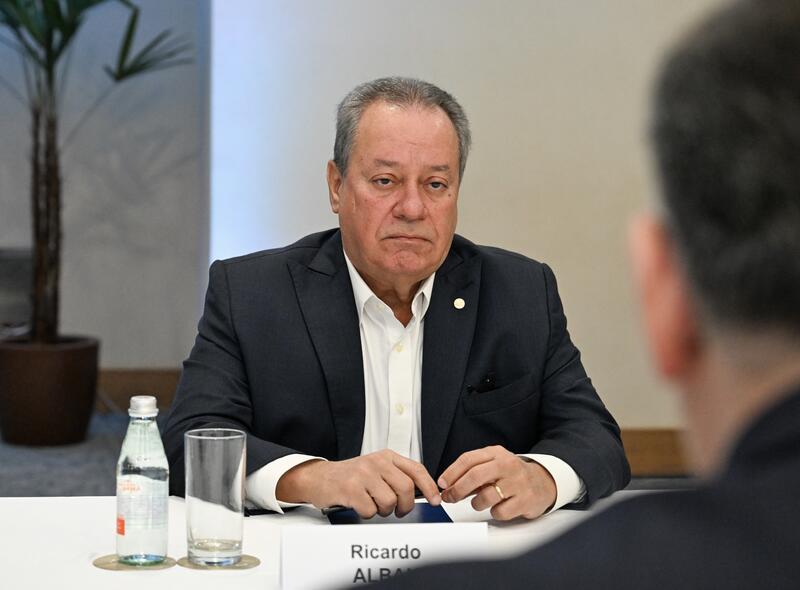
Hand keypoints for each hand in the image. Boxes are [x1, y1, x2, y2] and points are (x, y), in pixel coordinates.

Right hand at [276, 449, 440, 517]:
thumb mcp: (376, 469)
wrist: (319, 478)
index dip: (429, 487)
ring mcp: (363, 474)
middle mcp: (376, 462)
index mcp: (386, 457)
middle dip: (405, 506)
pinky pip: (370, 510)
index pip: (416, 469)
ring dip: (383, 511)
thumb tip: (422, 493)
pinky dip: (366, 514)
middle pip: (406, 488)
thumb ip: (396, 476)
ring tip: (372, 505)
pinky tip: (359, 506)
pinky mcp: (351, 489)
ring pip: (390, 502)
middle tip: (398, 511)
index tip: (436, 500)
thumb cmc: (350, 477)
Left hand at [438, 445, 556, 520]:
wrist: (543, 481)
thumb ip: (472, 472)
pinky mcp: (525, 500)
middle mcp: (507, 465)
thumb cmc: (511, 474)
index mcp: (496, 453)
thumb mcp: (493, 464)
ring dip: (476, 503)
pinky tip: (500, 507)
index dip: (451, 473)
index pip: (468, 459)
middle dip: (457, 490)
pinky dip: (495, 512)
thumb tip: (447, 486)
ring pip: (485, 497)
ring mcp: (517, 483)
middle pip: (474, 476)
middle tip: (449, 498)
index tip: (441, 484)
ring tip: (480, 502)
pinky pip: (500, 512)